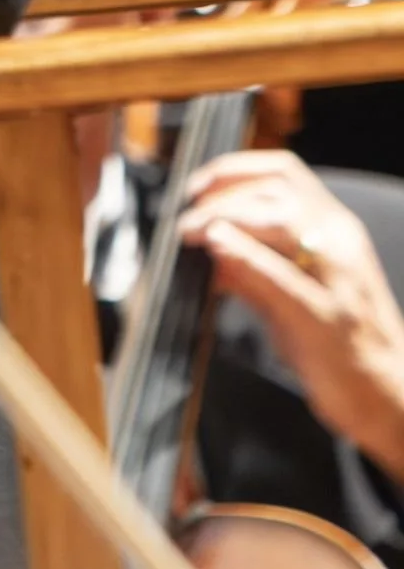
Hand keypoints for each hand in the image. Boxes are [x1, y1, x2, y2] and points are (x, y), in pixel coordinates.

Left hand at [179, 149, 403, 480]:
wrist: (390, 398)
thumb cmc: (338, 346)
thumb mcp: (290, 293)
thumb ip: (253, 266)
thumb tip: (209, 243)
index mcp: (336, 229)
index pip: (284, 172)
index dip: (232, 170)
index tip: (195, 187)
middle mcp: (342, 243)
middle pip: (276, 189)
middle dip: (221, 195)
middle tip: (185, 219)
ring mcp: (338, 279)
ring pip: (282, 219)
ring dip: (226, 217)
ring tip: (192, 233)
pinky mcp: (327, 319)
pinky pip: (282, 277)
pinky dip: (246, 257)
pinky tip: (218, 251)